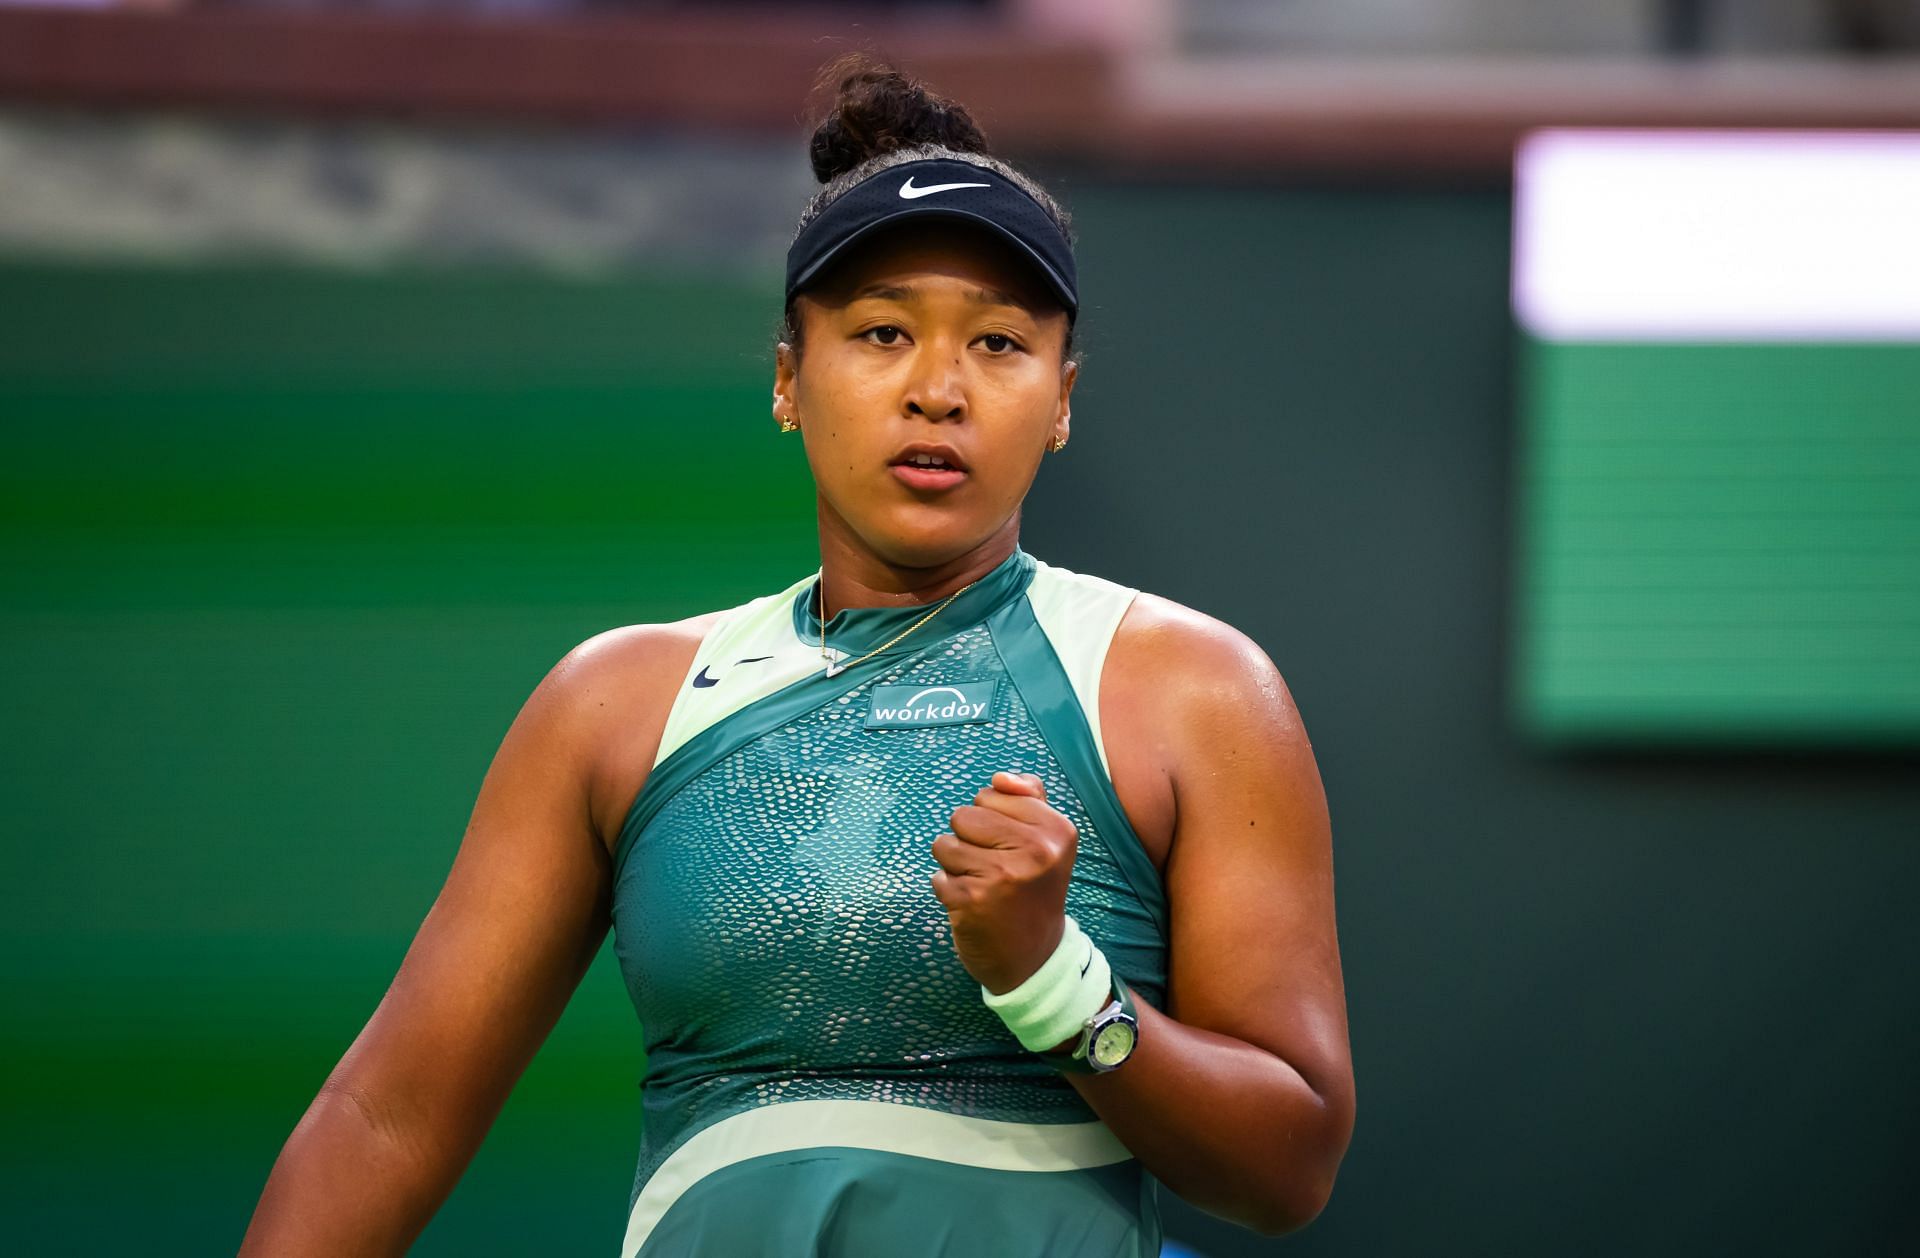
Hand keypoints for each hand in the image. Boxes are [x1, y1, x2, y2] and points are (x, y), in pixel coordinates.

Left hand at [930, 770, 1079, 993]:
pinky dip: (948, 890)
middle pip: (964, 815)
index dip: (992, 820)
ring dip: (955, 866)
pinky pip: (938, 876)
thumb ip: (1028, 798)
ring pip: (945, 844)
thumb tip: (999, 778)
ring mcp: (1001, 876)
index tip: (1012, 848)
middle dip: (969, 839)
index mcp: (1055, 830)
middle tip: (994, 868)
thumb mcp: (1047, 841)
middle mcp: (1034, 850)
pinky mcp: (971, 900)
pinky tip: (972, 905)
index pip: (992, 794)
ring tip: (982, 885)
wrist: (1035, 959)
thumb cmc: (1034, 890)